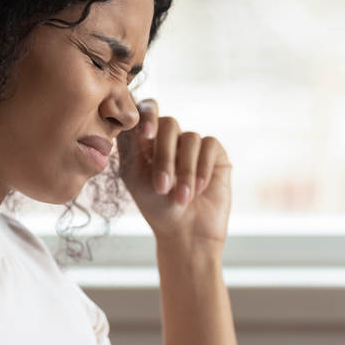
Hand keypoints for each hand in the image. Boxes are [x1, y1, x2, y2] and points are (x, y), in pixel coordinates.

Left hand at [117, 99, 231, 246]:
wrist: (186, 233)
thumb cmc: (156, 208)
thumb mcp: (135, 176)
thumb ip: (130, 145)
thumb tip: (130, 117)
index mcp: (147, 140)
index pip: (146, 111)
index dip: (147, 115)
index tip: (146, 134)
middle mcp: (171, 138)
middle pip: (169, 124)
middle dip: (164, 157)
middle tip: (162, 186)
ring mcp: (193, 145)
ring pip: (190, 138)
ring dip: (184, 171)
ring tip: (181, 198)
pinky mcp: (215, 154)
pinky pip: (209, 145)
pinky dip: (201, 168)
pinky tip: (198, 189)